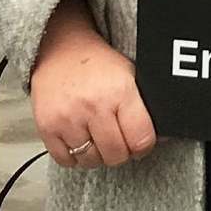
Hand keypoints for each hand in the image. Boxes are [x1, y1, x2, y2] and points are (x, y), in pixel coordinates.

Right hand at [29, 0, 155, 168]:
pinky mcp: (47, 126)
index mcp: (120, 91)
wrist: (61, 50)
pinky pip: (65, 160)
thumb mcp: (131, 77)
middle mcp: (94, 106)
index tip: (139, 142)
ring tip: (97, 135)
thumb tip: (163, 138)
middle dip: (121, 151)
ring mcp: (68, 118)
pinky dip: (73, 155)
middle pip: (116, 155)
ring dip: (96, 154)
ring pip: (91, 161)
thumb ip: (146, 108)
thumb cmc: (99, 65)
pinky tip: (79, 137)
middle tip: (118, 139)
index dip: (143, 146)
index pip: (141, 140)